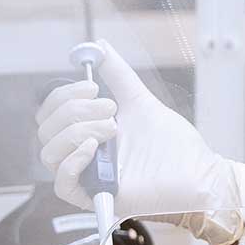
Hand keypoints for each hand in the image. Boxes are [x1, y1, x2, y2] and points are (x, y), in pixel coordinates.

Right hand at [36, 39, 242, 244]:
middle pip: (45, 130)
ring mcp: (88, 177)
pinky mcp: (96, 198)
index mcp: (87, 131)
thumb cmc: (173, 143)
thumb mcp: (140, 101)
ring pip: (49, 153)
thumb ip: (118, 75)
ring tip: (113, 129)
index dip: (63, 95)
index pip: (50, 112)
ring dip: (76, 132)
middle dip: (74, 111)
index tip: (93, 86)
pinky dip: (71, 161)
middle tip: (111, 109)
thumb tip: (99, 46)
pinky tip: (93, 148)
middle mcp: (82, 154)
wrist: (198, 170)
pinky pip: (61, 185)